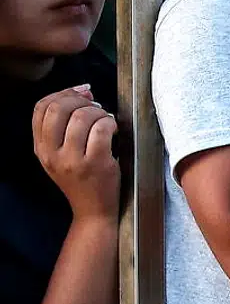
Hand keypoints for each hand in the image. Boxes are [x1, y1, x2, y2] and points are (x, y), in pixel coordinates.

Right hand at [32, 85, 119, 221]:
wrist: (93, 211)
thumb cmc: (83, 179)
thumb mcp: (60, 155)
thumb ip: (62, 128)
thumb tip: (83, 92)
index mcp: (41, 148)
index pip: (40, 108)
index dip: (62, 93)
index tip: (81, 92)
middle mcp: (52, 154)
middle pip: (59, 108)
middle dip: (80, 99)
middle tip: (96, 105)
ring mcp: (73, 160)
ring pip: (82, 116)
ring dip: (99, 112)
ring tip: (106, 121)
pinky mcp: (95, 164)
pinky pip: (101, 129)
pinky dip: (110, 123)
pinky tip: (114, 130)